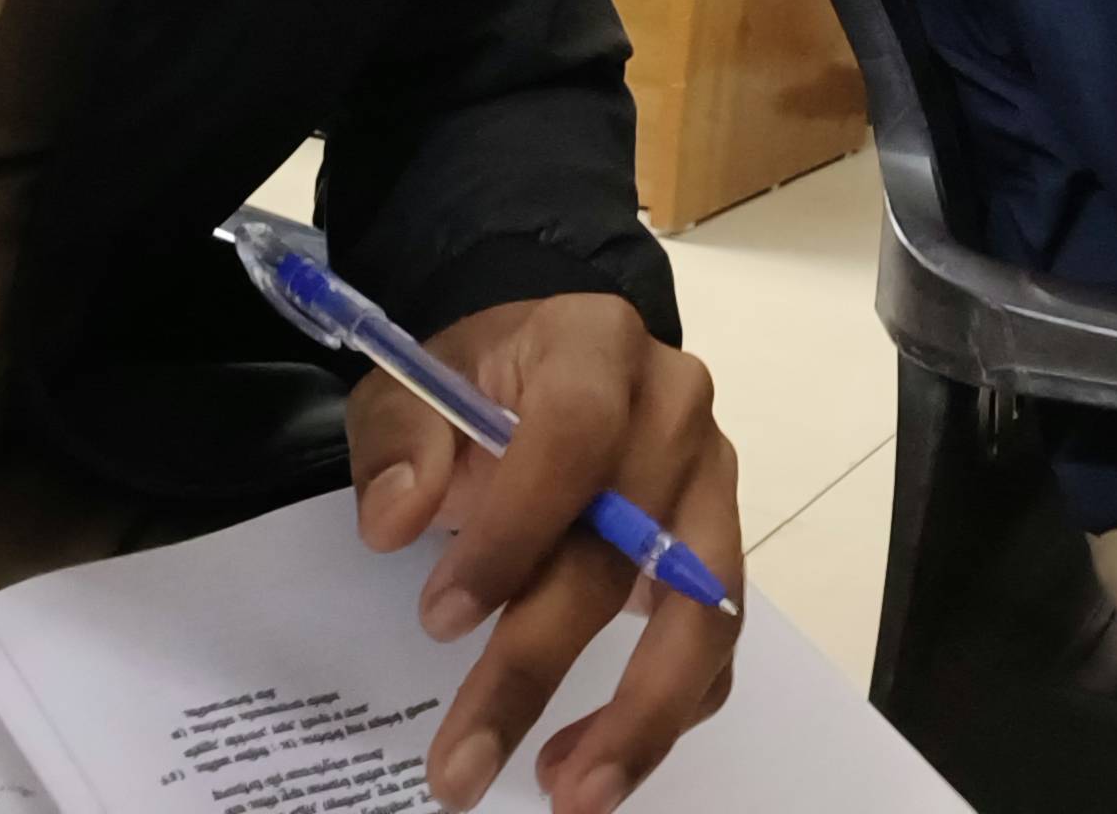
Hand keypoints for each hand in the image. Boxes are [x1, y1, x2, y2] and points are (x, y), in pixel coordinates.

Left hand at [347, 293, 740, 813]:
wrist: (546, 372)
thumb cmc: (478, 384)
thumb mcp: (411, 386)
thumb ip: (398, 442)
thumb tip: (394, 522)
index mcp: (597, 347)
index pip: (574, 436)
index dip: (514, 532)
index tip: (440, 619)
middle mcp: (674, 409)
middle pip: (624, 545)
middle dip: (538, 662)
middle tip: (462, 764)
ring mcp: (711, 481)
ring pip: (704, 609)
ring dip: (640, 716)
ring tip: (569, 795)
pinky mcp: (721, 546)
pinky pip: (717, 642)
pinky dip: (668, 713)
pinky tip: (596, 765)